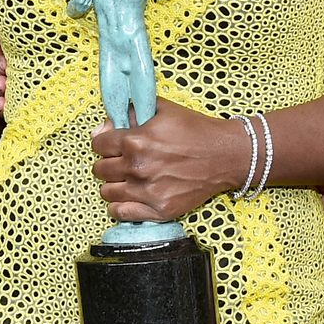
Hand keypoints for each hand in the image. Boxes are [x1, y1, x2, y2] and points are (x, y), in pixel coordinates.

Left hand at [91, 101, 249, 222]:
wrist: (225, 156)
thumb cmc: (195, 130)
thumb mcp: (162, 110)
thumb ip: (128, 113)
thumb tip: (101, 129)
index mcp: (135, 140)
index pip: (98, 145)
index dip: (105, 143)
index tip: (114, 144)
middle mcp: (138, 167)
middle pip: (100, 169)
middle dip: (109, 163)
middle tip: (123, 161)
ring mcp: (147, 191)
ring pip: (106, 192)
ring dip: (114, 184)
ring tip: (127, 179)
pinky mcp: (159, 210)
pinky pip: (120, 213)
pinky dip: (120, 206)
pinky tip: (130, 196)